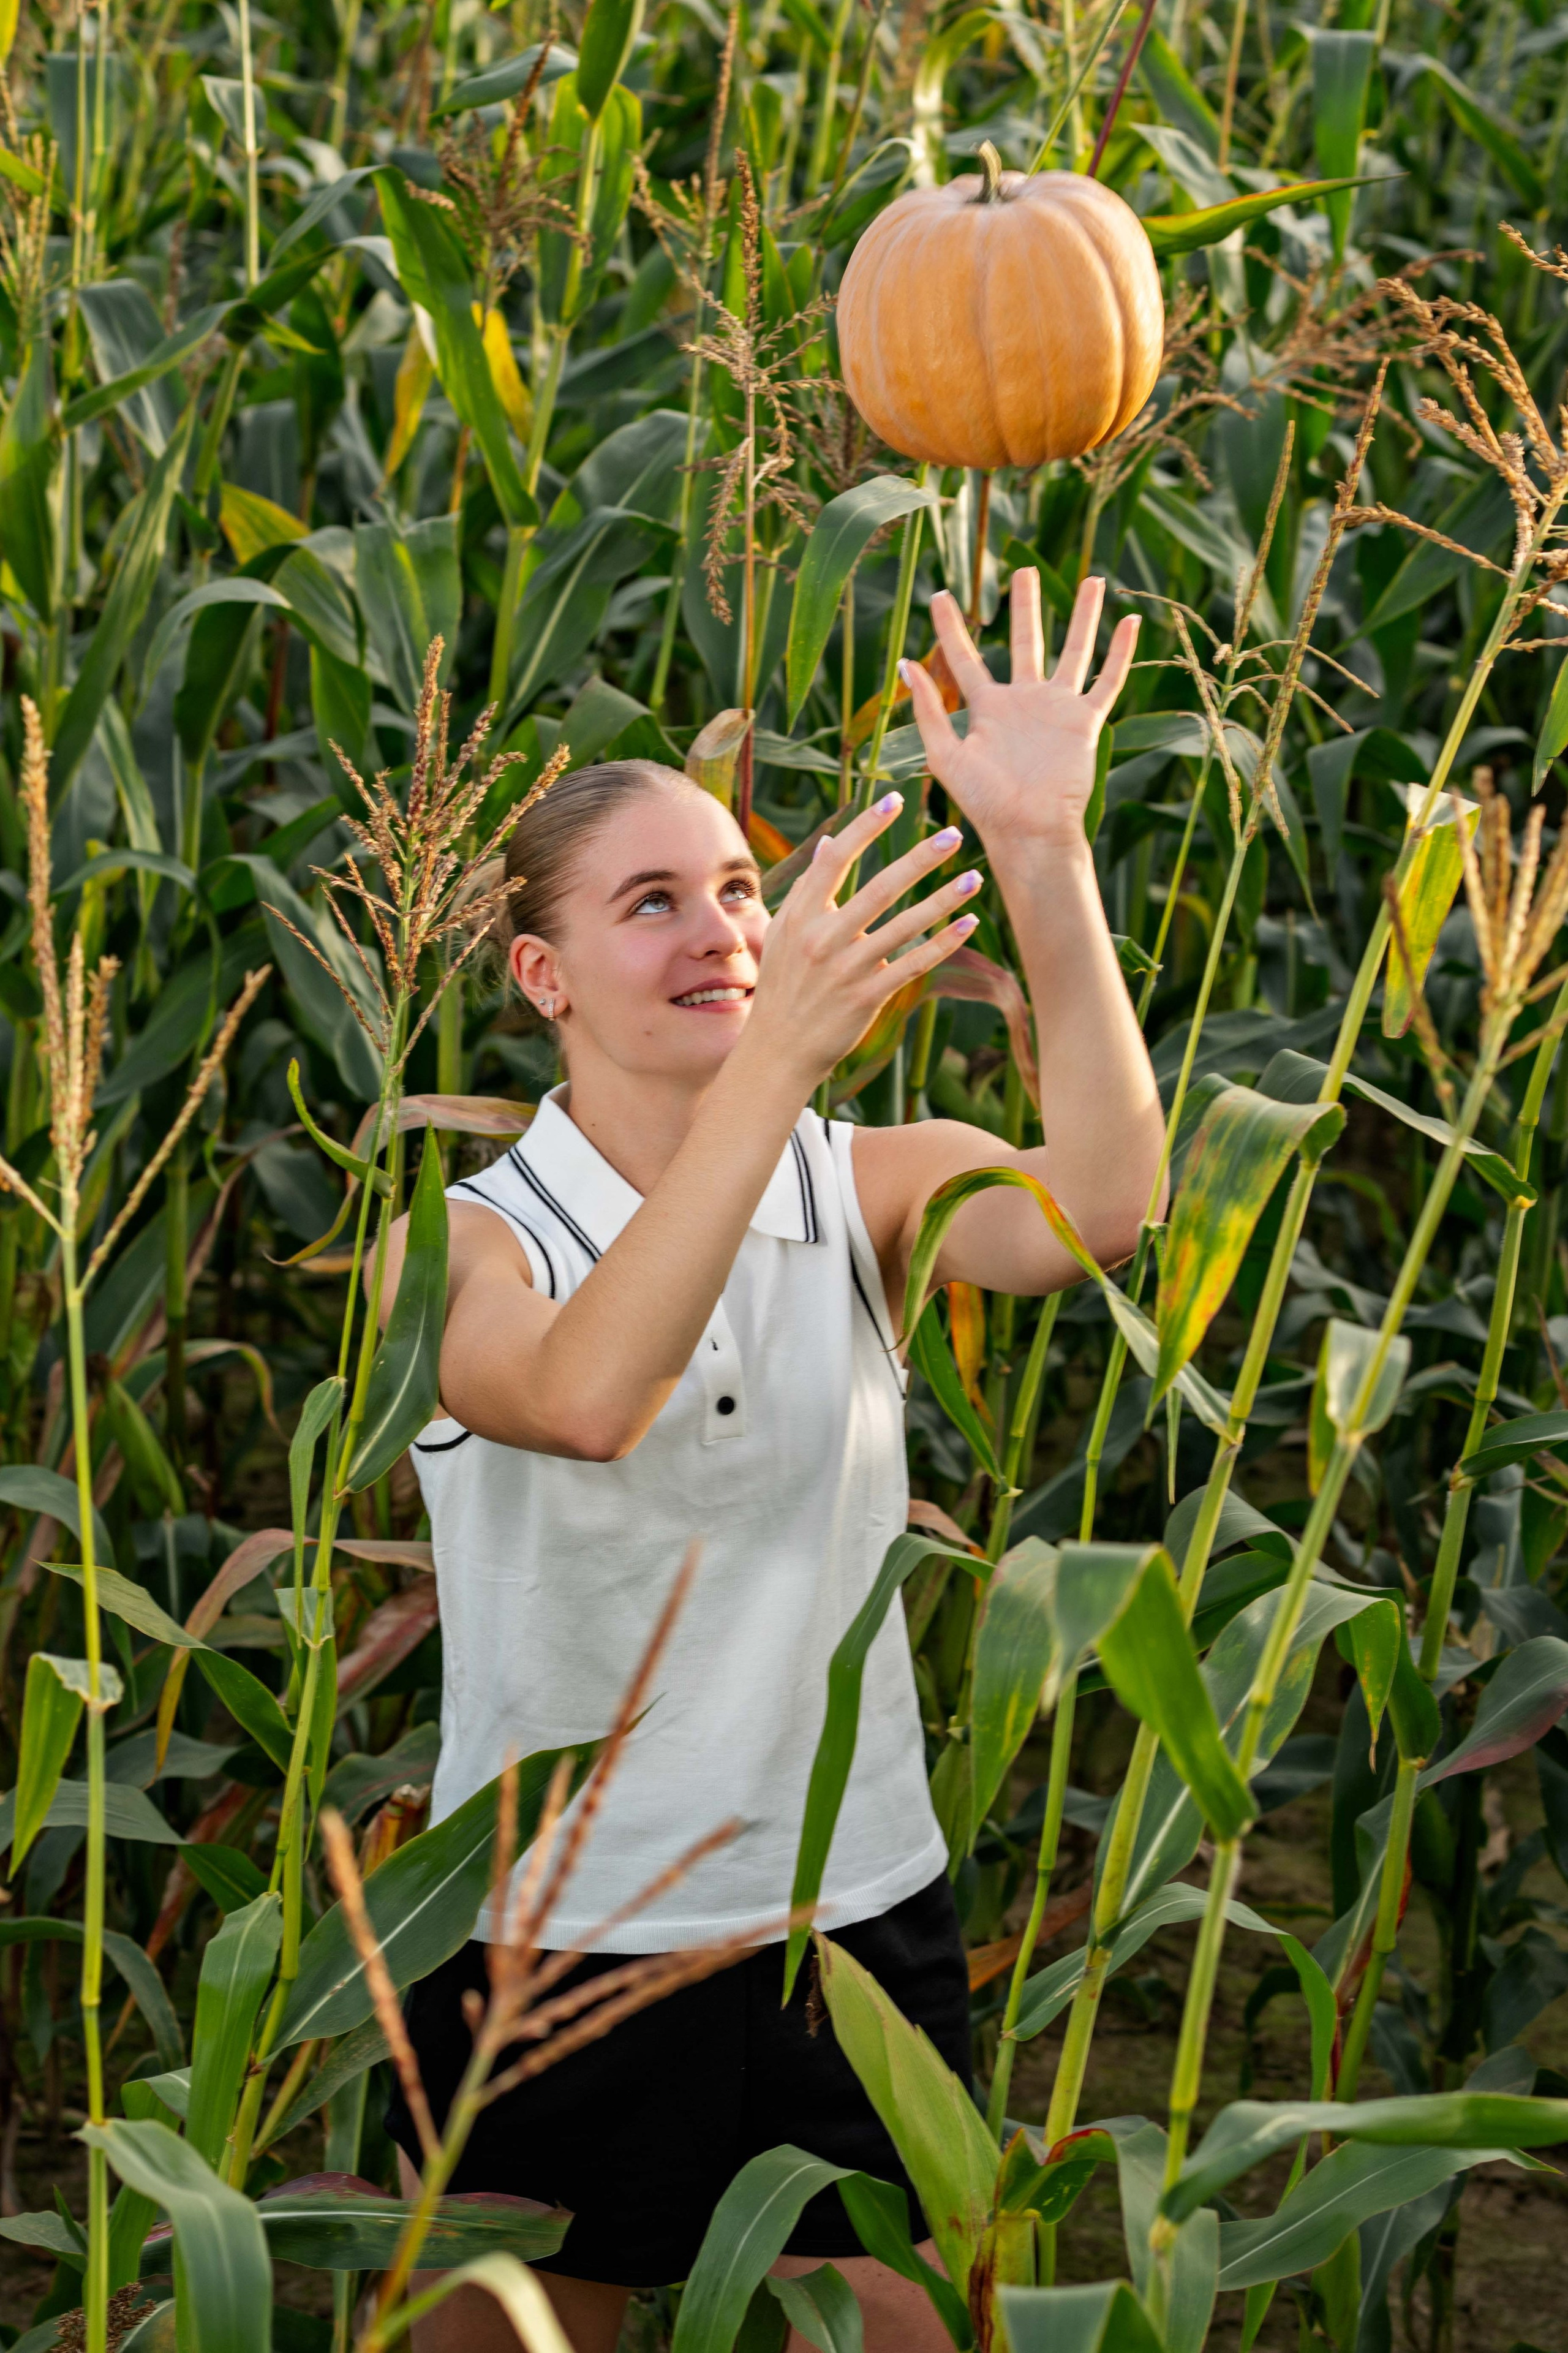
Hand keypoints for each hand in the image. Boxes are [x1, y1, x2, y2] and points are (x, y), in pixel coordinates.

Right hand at [739, 795, 980, 1090]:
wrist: (777, 1050)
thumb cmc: (784, 985)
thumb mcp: (783, 934)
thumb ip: (807, 890)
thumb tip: (826, 843)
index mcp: (799, 916)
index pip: (835, 859)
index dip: (866, 827)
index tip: (896, 799)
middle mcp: (822, 939)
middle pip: (879, 888)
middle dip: (920, 859)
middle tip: (954, 834)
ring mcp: (846, 970)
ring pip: (904, 927)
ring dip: (942, 900)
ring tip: (973, 878)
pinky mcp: (867, 997)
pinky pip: (913, 965)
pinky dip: (943, 944)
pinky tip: (969, 923)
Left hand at [903, 572, 1138, 854]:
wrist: (1029, 831)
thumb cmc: (985, 803)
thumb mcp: (946, 756)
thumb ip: (929, 710)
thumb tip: (905, 662)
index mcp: (987, 709)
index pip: (965, 658)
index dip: (950, 627)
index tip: (939, 595)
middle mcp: (1024, 702)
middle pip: (1026, 641)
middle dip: (1025, 606)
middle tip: (1023, 569)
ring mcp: (1057, 709)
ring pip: (1074, 650)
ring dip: (1083, 615)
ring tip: (1093, 580)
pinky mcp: (1085, 722)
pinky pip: (1107, 681)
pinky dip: (1120, 652)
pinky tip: (1130, 621)